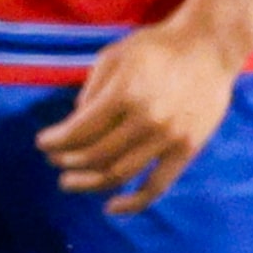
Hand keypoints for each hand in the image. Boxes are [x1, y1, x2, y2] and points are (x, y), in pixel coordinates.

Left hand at [36, 19, 245, 211]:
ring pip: (119, 174)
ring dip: (89, 183)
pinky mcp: (186, 150)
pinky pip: (156, 186)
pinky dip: (132, 202)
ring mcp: (168, 137)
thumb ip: (92, 89)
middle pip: (96, 155)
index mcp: (125, 93)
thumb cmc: (157, 47)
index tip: (43, 144)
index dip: (56, 141)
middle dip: (68, 161)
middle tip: (55, 162)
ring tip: (70, 182)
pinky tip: (111, 206)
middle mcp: (146, 119)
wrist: (209, 46)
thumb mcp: (116, 55)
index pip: (79, 130)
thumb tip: (75, 123)